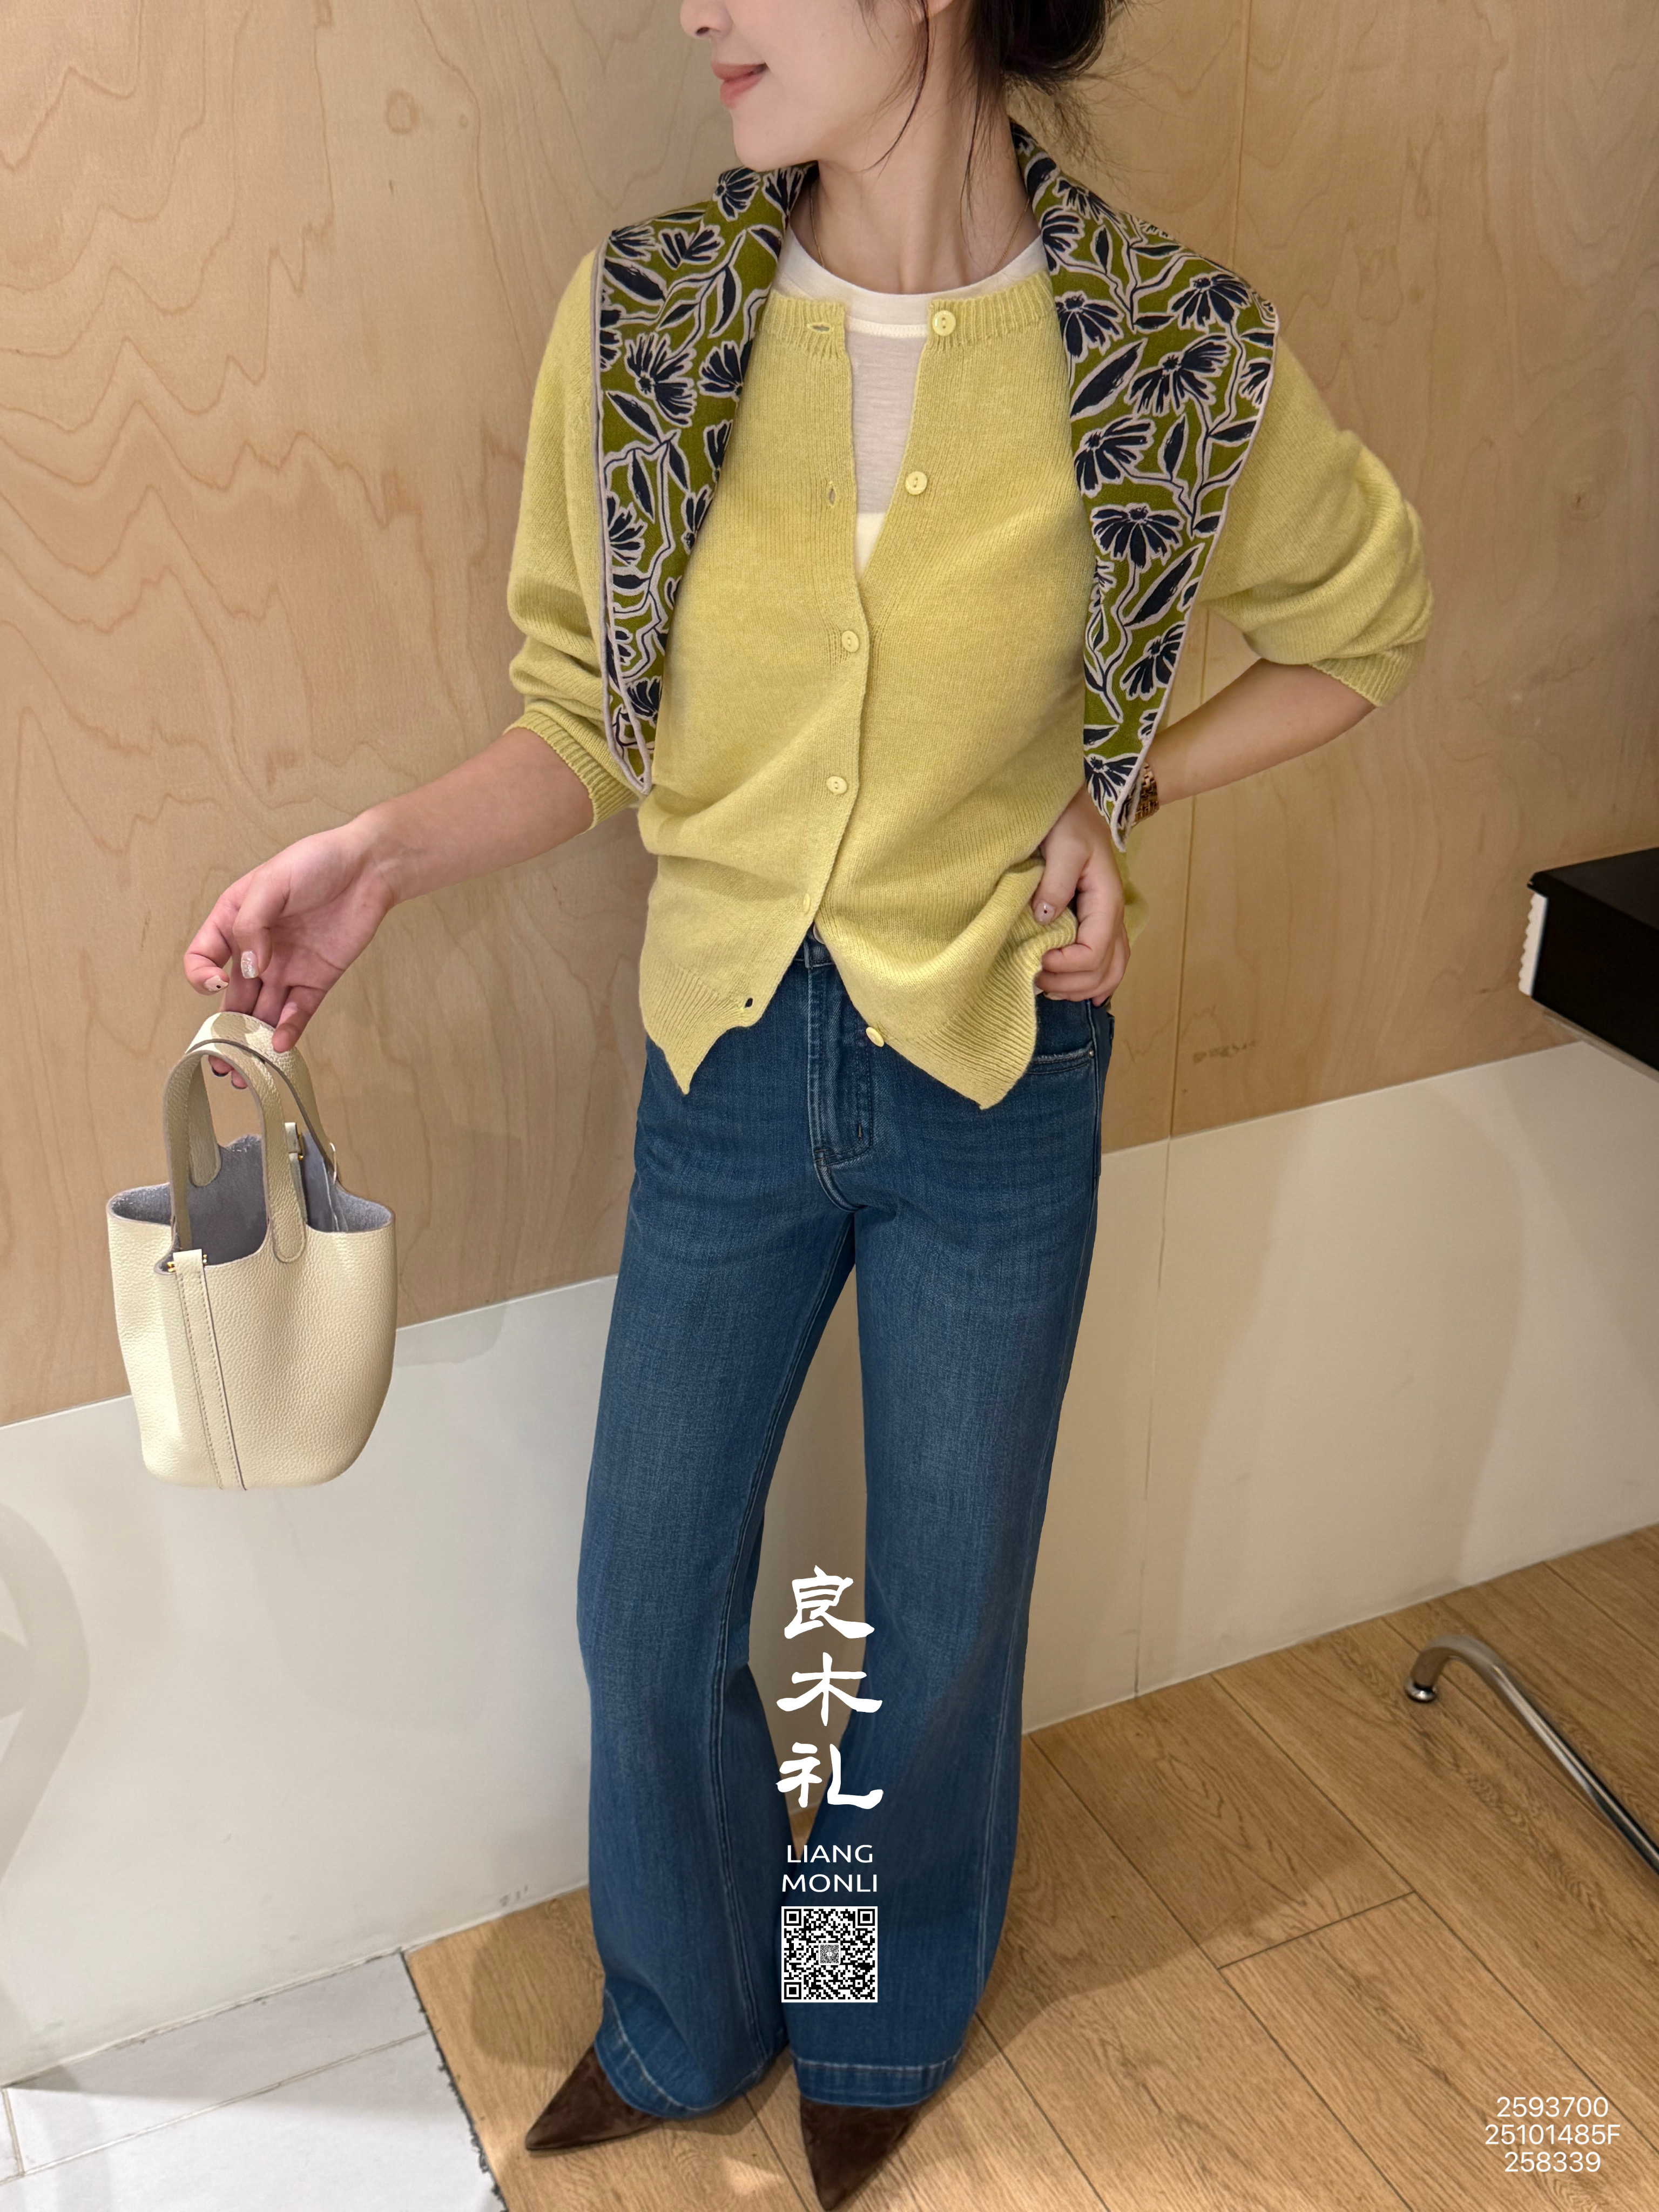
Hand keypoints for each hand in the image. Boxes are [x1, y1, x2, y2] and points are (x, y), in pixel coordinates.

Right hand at [183, 821, 394, 1085]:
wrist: (369, 867)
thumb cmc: (316, 862)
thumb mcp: (271, 882)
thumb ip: (251, 924)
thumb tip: (249, 966)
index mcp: (234, 922)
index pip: (203, 957)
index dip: (201, 974)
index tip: (217, 983)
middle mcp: (256, 950)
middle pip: (232, 996)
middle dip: (224, 1031)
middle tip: (219, 1061)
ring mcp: (286, 967)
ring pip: (263, 1011)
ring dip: (254, 1041)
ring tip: (245, 1072)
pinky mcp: (317, 979)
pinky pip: (299, 1011)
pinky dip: (290, 1029)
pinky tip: (282, 1045)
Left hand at [1029, 782, 1128, 1005]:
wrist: (1080, 806)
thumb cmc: (1070, 822)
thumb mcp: (1062, 845)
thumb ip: (1055, 882)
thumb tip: (1045, 920)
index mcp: (1105, 900)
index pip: (1095, 950)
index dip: (1068, 965)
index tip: (1038, 960)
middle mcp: (1111, 916)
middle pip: (1104, 969)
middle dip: (1071, 984)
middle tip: (1035, 981)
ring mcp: (1106, 921)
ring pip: (1110, 971)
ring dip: (1082, 989)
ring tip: (1051, 991)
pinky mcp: (1096, 922)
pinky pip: (1106, 961)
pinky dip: (1095, 982)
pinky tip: (1081, 995)